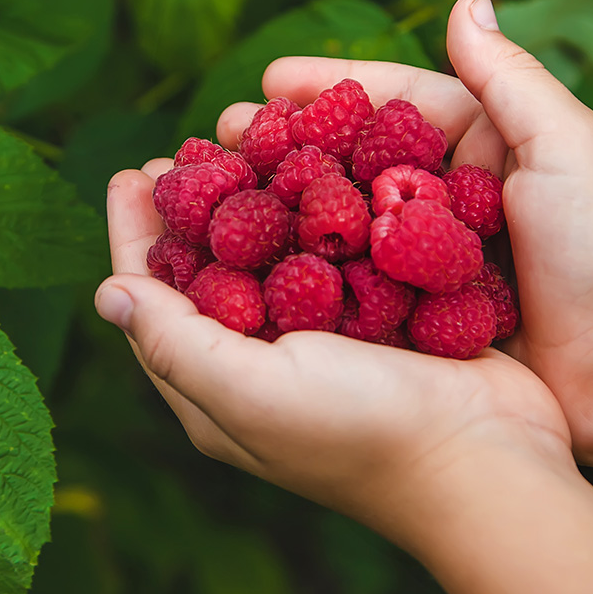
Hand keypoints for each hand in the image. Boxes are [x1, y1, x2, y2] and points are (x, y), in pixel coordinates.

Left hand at [95, 158, 572, 542]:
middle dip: (193, 206)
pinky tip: (317, 165)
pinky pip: (331, 247)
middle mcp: (264, 356)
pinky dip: (318, 204)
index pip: (154, 301)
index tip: (131, 173)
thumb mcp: (253, 393)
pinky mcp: (373, 309)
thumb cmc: (363, 432)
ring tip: (244, 140)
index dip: (135, 235)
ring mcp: (321, 332)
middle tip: (186, 150)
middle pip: (210, 267)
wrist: (486, 453)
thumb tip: (106, 294)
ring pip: (273, 249)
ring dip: (256, 194)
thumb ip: (176, 344)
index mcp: (220, 383)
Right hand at [217, 0, 592, 469]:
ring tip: (221, 190)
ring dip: (285, 202)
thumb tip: (468, 0)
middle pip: (353, 157)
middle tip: (220, 133)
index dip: (327, 88)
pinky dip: (310, 265)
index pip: (391, 101)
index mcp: (483, 142)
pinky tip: (257, 259)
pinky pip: (355, 277)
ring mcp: (428, 253)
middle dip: (288, 143)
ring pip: (344, 216)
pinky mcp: (419, 307)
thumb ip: (507, 77)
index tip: (267, 80)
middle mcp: (447, 193)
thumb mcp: (566, 144)